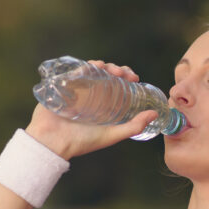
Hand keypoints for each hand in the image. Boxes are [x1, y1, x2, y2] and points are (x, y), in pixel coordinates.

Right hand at [24, 61, 157, 159]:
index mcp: (101, 103)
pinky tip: (94, 65)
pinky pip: (74, 70)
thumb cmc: (81, 142)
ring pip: (92, 69)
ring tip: (111, 70)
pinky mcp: (62, 86)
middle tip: (124, 74)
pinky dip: (85, 65)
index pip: (116, 84)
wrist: (53, 143)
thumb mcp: (111, 135)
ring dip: (103, 65)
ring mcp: (76, 89)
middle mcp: (90, 94)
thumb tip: (155, 114)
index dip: (126, 77)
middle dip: (117, 69)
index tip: (135, 78)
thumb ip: (133, 126)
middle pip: (105, 74)